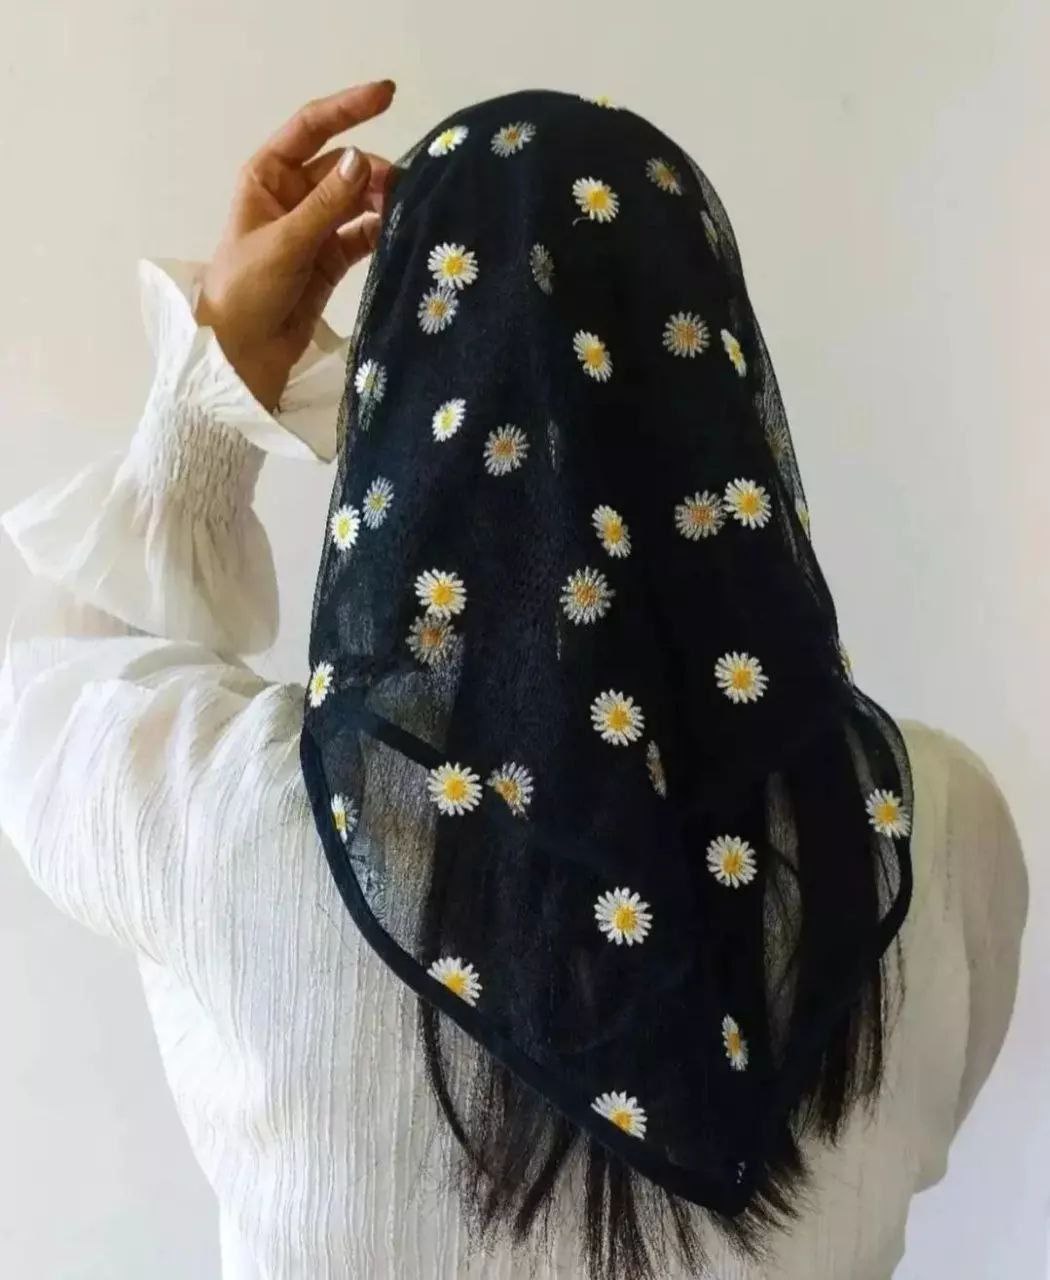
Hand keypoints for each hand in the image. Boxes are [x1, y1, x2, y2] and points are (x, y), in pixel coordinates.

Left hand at [196, 81, 395, 411]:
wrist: (241, 355)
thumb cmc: (245, 292)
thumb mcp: (285, 243)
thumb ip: (327, 204)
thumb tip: (363, 160)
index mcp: (267, 178)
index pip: (311, 129)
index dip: (349, 108)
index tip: (389, 94)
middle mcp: (292, 197)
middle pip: (342, 167)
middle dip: (373, 170)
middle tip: (406, 186)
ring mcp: (314, 229)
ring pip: (357, 200)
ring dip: (382, 200)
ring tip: (409, 209)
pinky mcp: (331, 261)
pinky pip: (363, 234)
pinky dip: (382, 231)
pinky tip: (402, 231)